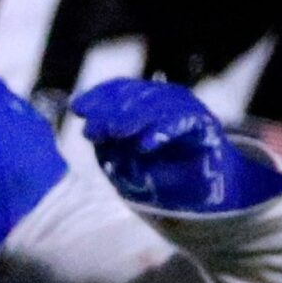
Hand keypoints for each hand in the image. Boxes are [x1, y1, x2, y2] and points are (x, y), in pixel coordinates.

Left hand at [71, 78, 281, 212]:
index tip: (77, 107)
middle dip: (110, 111)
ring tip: (115, 132)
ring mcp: (185, 111)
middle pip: (135, 96)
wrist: (203, 191)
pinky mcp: (205, 126)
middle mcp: (164, 101)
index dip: (98, 96)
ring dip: (133, 118)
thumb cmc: (161, 174)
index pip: (119, 91)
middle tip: (94, 129)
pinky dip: (164, 130)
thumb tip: (93, 134)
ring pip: (157, 104)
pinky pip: (184, 122)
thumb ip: (111, 148)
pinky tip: (146, 143)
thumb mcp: (126, 163)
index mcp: (143, 104)